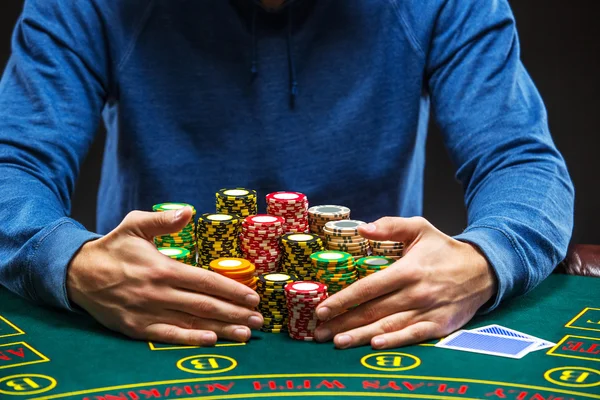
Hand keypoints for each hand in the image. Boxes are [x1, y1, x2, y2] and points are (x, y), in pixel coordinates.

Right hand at [66, 208, 262, 345]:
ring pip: (191, 322)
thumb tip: (189, 211)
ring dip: (222, 329)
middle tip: (259, 319)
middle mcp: (158, 293)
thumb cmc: (113, 248)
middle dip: (235, 312)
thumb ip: (163, 220)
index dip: (231, 290)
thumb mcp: (134, 225)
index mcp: (162, 268)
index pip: (205, 281)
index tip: (253, 296)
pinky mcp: (136, 328)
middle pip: (204, 305)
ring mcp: (147, 313)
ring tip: (246, 333)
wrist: (77, 274)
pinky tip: (211, 341)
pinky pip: (168, 336)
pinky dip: (190, 339)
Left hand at [314, 216, 496, 348]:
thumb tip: (362, 229)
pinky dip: (394, 342)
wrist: (483, 270)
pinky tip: (374, 346)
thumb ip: (390, 226)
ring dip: (360, 336)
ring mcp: (428, 311)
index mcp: (408, 269)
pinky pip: (413, 336)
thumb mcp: (420, 228)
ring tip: (337, 342)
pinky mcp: (439, 326)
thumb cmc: (444, 249)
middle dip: (343, 322)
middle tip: (318, 331)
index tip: (322, 308)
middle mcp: (416, 292)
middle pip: (372, 311)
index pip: (368, 287)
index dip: (343, 299)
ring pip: (388, 326)